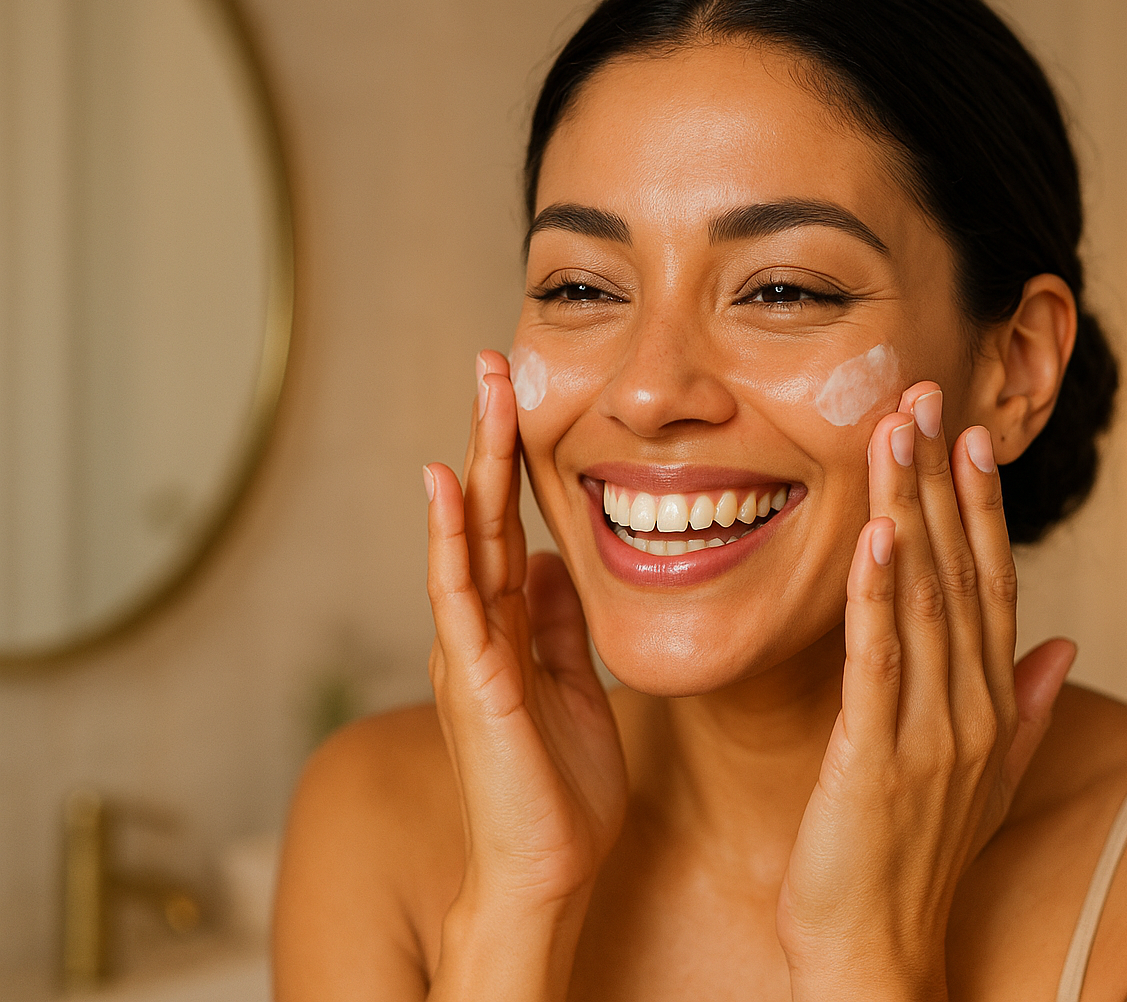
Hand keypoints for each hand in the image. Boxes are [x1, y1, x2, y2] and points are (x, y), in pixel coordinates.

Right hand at [423, 351, 625, 996]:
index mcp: (510, 629)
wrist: (549, 870)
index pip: (509, 527)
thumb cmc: (561, 788)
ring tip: (482, 389)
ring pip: (466, 538)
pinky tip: (447, 484)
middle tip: (495, 362)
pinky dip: (449, 539)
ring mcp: (470, 652)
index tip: (525, 399)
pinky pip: (458, 598)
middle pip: (483, 516)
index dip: (516, 463)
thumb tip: (551, 562)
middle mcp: (481, 630)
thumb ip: (556, 625)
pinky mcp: (474, 681)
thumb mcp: (573, 684)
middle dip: (492, 438)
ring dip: (474, 460)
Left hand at [777, 381, 1075, 1000]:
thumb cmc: (915, 862)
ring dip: (913, 509)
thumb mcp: (985, 776)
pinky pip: (880, 661)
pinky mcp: (877, 758)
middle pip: (962, 570)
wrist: (878, 953)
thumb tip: (1061, 643)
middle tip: (925, 394)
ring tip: (899, 433)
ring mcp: (930, 732)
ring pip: (924, 598)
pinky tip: (877, 534)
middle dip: (944, 478)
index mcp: (990, 705)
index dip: (983, 506)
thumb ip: (1025, 706)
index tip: (970, 435)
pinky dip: (880, 594)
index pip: (992, 583)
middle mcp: (972, 708)